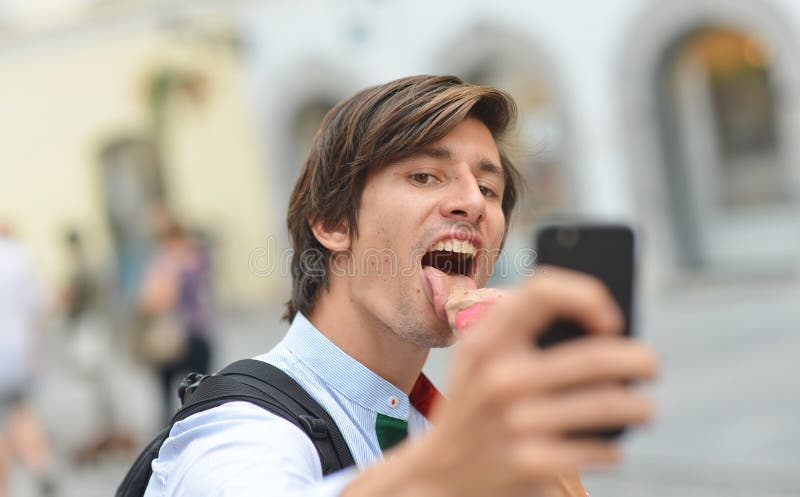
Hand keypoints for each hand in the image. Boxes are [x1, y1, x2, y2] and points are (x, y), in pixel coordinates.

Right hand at [345, 268, 656, 496]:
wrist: (439, 475)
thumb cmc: (473, 402)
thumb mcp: (476, 356)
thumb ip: (516, 324)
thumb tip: (599, 319)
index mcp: (487, 340)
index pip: (544, 290)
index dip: (587, 296)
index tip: (608, 321)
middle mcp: (500, 377)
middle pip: (596, 355)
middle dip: (640, 359)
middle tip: (650, 366)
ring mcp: (515, 422)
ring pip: (610, 404)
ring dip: (640, 406)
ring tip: (644, 408)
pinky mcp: (530, 463)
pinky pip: (600, 450)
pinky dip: (613, 448)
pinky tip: (611, 447)